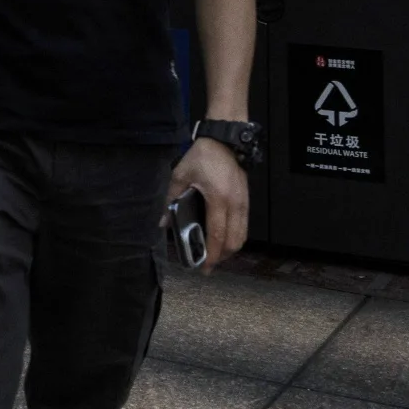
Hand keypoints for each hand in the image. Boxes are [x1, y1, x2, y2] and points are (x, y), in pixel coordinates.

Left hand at [166, 136, 248, 271]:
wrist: (225, 141)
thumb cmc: (202, 157)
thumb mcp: (180, 176)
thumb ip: (170, 199)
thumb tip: (162, 222)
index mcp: (218, 200)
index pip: (217, 234)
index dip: (212, 253)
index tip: (205, 267)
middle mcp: (235, 205)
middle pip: (234, 240)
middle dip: (222, 256)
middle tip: (208, 265)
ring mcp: (244, 203)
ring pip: (242, 235)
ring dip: (230, 248)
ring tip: (215, 255)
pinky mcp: (246, 200)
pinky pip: (244, 225)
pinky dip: (236, 237)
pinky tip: (224, 239)